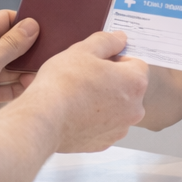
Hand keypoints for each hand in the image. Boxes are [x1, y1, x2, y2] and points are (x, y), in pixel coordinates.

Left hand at [0, 11, 39, 120]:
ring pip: (11, 67)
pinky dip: (19, 87)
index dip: (24, 22)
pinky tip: (32, 87)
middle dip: (29, 50)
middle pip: (11, 45)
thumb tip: (32, 26)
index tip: (46, 27)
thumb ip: (11, 44)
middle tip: (50, 52)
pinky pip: (7, 87)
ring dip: (25, 71)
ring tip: (43, 73)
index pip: (4, 20)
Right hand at [26, 31, 148, 152]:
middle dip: (111, 80)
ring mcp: (120, 128)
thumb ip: (107, 41)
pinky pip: (104, 125)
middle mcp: (134, 108)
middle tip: (85, 77)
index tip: (98, 61)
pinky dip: (94, 118)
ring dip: (103, 100)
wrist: (45, 119)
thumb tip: (119, 39)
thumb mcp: (83, 49)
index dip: (116, 59)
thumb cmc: (64, 84)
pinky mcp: (104, 142)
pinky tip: (75, 112)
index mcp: (135, 82)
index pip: (136, 63)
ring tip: (78, 95)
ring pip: (116, 107)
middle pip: (127, 87)